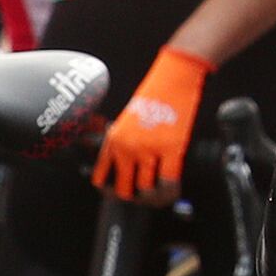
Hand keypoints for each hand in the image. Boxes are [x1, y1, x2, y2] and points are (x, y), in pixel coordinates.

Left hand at [95, 47, 212, 198]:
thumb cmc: (155, 93)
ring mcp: (147, 149)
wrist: (174, 75)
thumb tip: (130, 163)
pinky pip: (167, 184)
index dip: (111, 192)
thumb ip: (124, 141)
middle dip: (135, 199)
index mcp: (113, 140)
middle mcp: (126, 147)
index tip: (122, 193)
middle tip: (145, 197)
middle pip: (123, 191)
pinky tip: (173, 191)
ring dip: (154, 200)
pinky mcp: (170, 148)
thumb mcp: (129, 119)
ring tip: (160, 196)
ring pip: (146, 192)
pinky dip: (170, 193)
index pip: (101, 178)